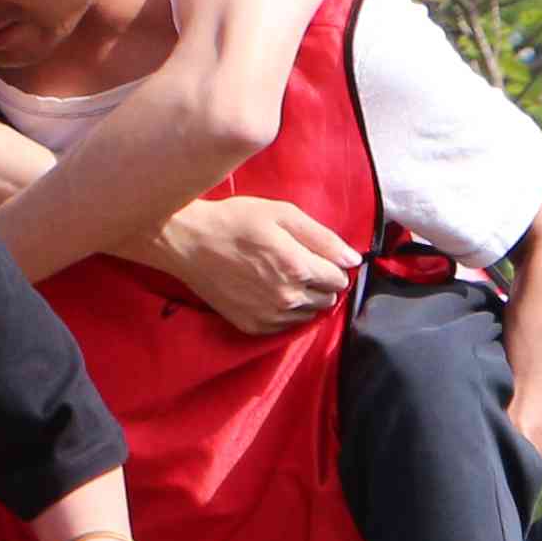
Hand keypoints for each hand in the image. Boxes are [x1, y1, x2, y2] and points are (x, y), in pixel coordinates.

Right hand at [150, 193, 366, 334]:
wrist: (187, 242)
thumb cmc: (235, 221)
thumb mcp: (282, 214)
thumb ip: (323, 237)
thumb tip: (354, 259)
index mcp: (298, 268)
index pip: (339, 278)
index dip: (332, 265)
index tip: (316, 256)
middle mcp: (288, 298)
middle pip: (327, 299)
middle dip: (321, 283)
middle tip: (298, 264)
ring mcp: (270, 316)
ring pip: (309, 314)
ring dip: (305, 299)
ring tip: (282, 277)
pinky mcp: (253, 326)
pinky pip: (286, 326)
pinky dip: (285, 312)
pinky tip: (268, 292)